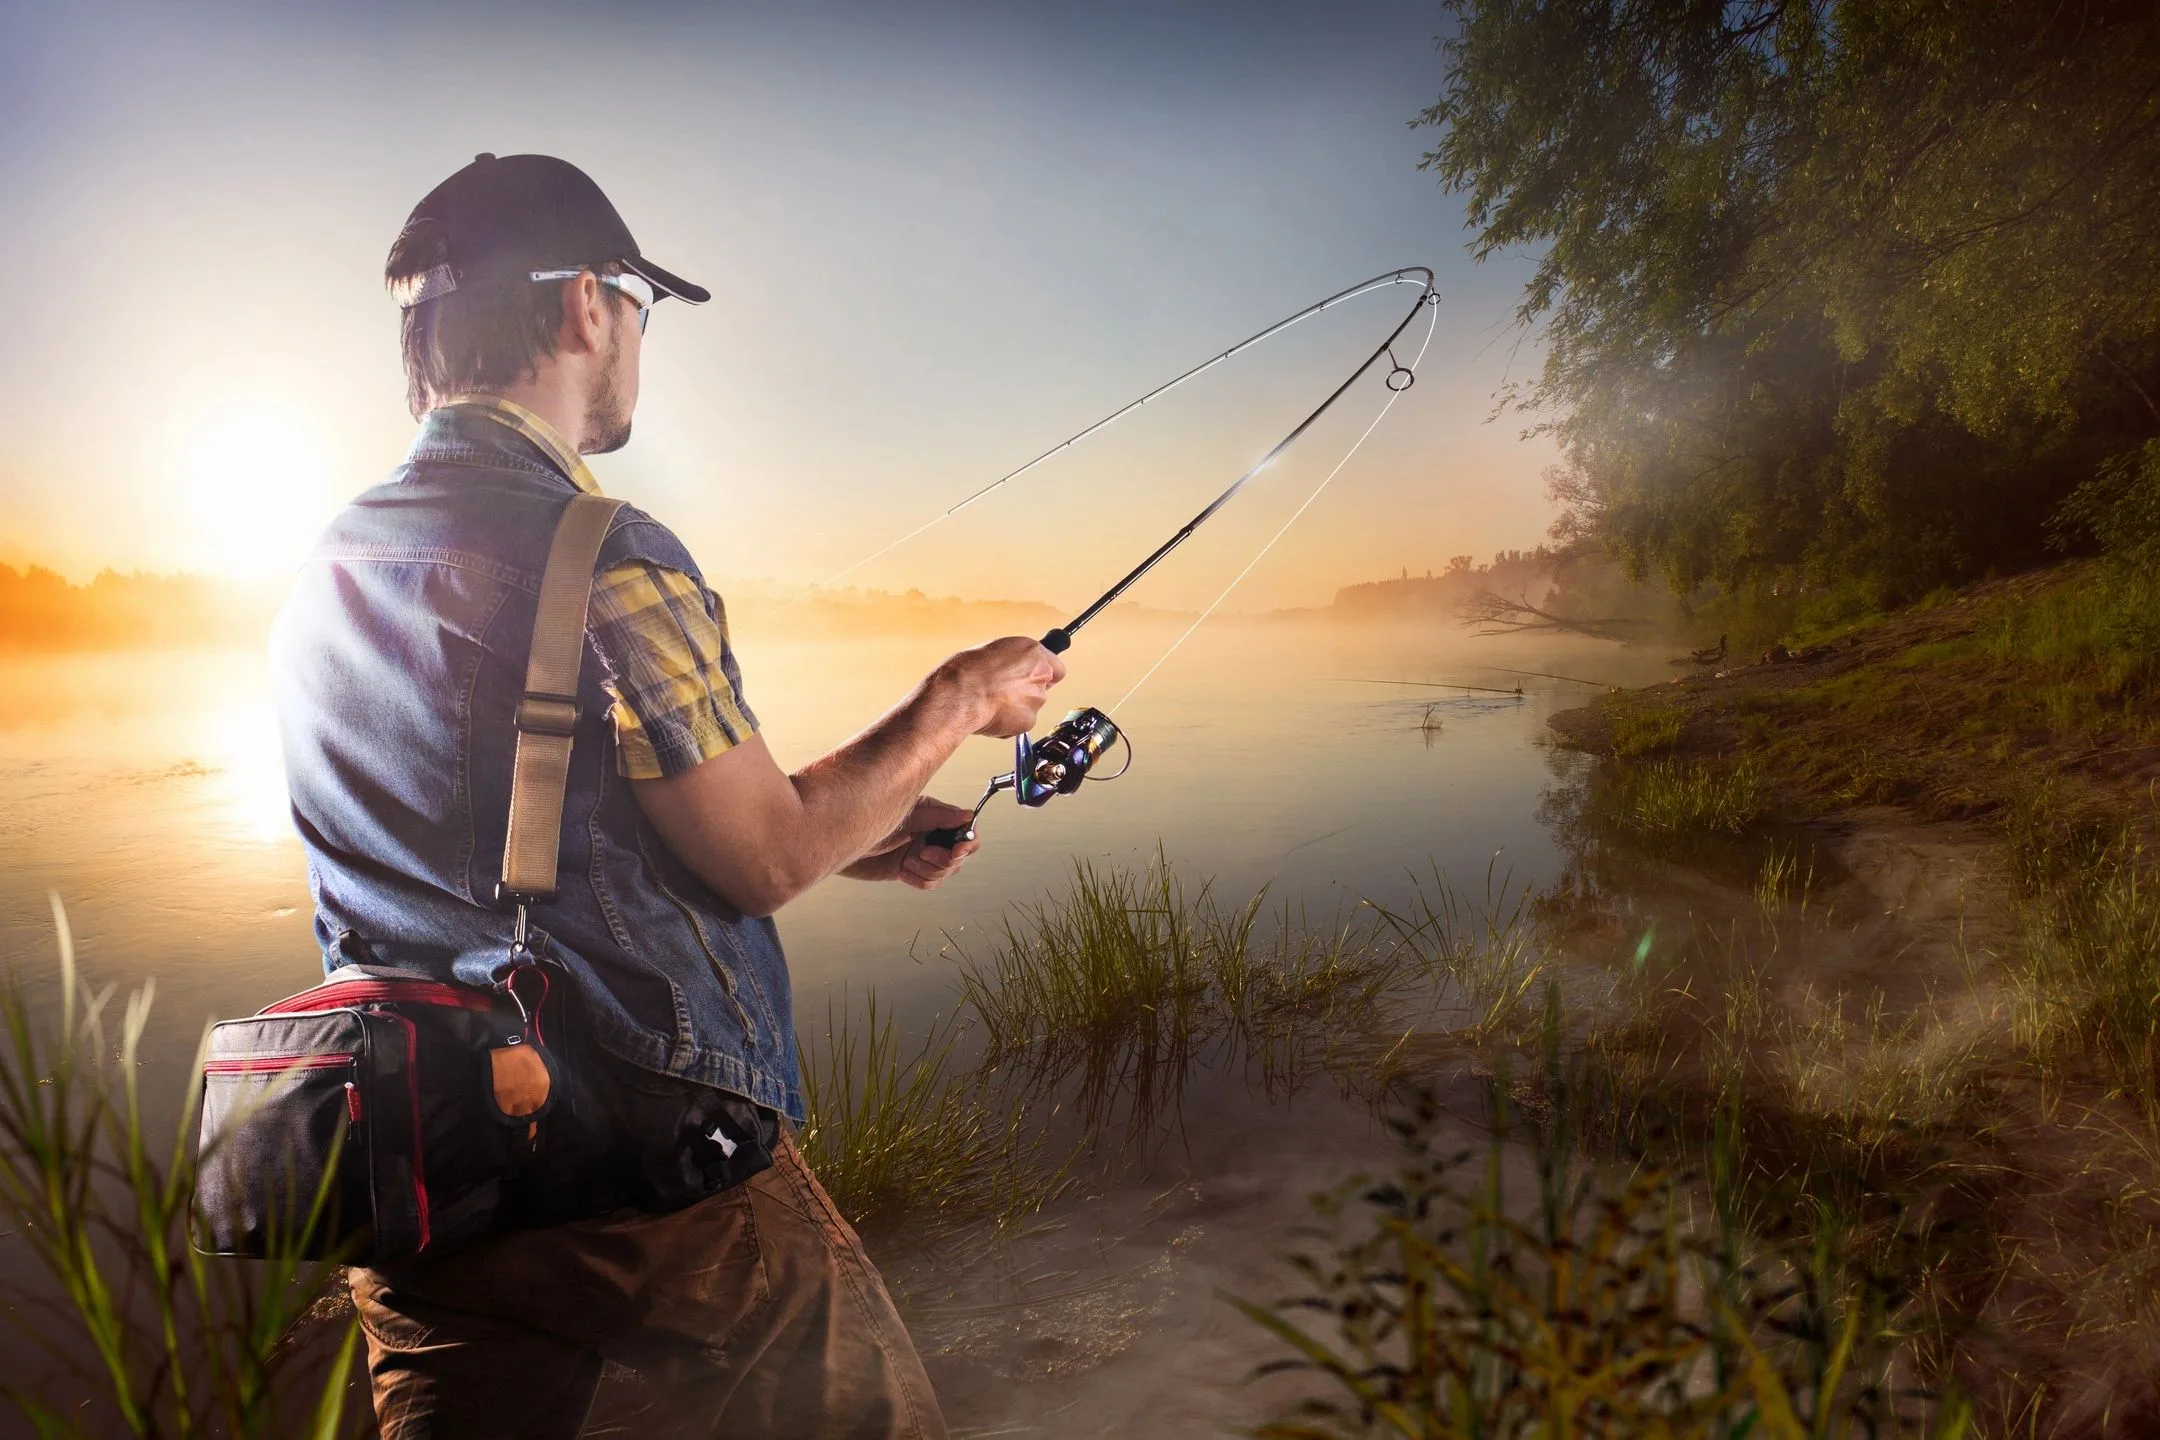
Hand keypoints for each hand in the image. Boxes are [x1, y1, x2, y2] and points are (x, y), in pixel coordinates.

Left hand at [840, 796, 981, 889]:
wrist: (838, 837)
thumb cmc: (866, 814)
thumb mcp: (907, 814)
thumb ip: (939, 815)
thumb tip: (967, 815)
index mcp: (935, 817)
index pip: (966, 830)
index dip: (967, 841)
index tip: (957, 848)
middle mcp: (930, 835)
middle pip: (959, 856)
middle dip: (944, 858)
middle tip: (924, 852)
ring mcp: (920, 854)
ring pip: (945, 872)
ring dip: (929, 870)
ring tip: (908, 861)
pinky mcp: (909, 869)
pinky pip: (928, 883)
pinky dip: (920, 880)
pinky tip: (904, 872)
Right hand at [936, 636, 1066, 737]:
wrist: (960, 695)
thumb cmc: (967, 671)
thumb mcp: (992, 650)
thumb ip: (1011, 659)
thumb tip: (1012, 667)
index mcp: (1031, 652)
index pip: (1055, 667)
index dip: (1042, 673)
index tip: (1033, 676)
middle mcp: (1039, 674)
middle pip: (1043, 687)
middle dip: (1026, 691)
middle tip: (1004, 691)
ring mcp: (1036, 699)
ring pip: (1031, 706)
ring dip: (1017, 706)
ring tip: (992, 702)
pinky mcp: (1029, 720)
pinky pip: (1022, 722)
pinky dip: (1010, 721)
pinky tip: (992, 714)